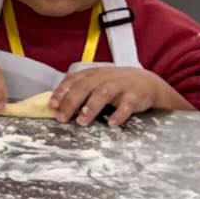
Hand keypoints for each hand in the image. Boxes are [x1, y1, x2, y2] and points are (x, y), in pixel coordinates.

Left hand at [49, 62, 174, 127]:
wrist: (148, 83)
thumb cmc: (116, 86)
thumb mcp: (97, 84)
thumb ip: (80, 92)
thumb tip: (56, 107)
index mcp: (93, 74)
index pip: (73, 80)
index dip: (61, 92)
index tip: (52, 105)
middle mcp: (104, 77)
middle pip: (85, 87)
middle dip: (71, 102)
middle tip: (62, 118)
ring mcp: (120, 85)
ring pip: (103, 93)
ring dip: (91, 108)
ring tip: (82, 122)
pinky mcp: (135, 95)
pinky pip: (127, 104)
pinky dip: (119, 114)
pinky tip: (112, 124)